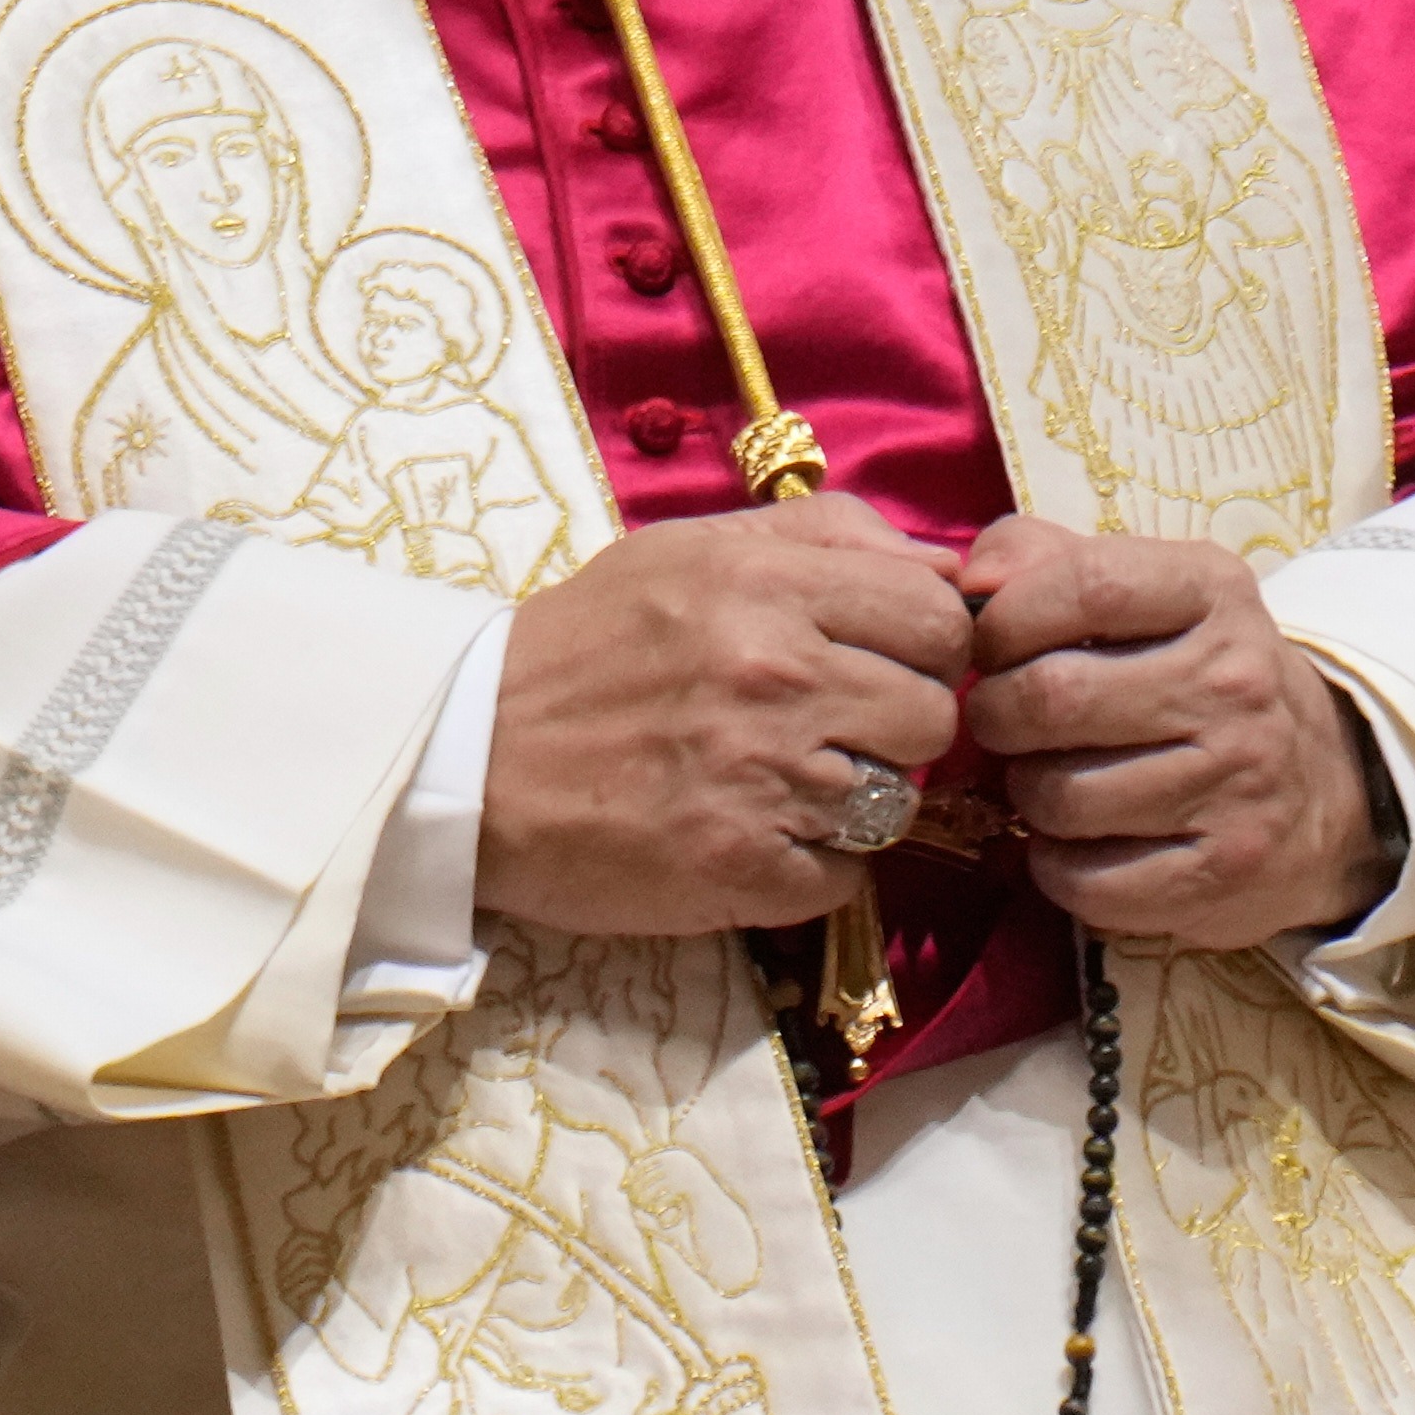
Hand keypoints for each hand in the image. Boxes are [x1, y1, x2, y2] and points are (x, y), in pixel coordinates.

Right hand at [484, 508, 974, 933]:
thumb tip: (951, 565)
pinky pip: (846, 877)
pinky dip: (810, 868)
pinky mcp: (744, 870)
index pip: (939, 618)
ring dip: (854, 802)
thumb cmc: (581, 648)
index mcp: (765, 588)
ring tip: (777, 785)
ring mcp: (763, 780)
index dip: (924, 646)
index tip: (880, 661)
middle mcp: (776, 678)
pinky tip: (750, 835)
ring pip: (900, 802)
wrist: (464, 761)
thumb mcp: (688, 551)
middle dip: (894, 728)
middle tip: (826, 730)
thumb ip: (825, 537)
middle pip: (934, 716)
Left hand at [962, 519, 1390, 952]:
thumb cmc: (1193, 678)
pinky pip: (1085, 879)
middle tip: (1003, 723)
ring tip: (1050, 779)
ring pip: (1060, 796)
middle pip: (1054, 696)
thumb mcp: (1146, 595)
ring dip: (1026, 795)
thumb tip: (971, 583)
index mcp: (1215, 594)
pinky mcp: (1223, 871)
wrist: (1323, 786)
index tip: (992, 646)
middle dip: (996, 715)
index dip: (1008, 618)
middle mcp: (1236, 683)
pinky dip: (1056, 866)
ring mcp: (1238, 782)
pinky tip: (1079, 842)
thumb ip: (1047, 561)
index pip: (1088, 584)